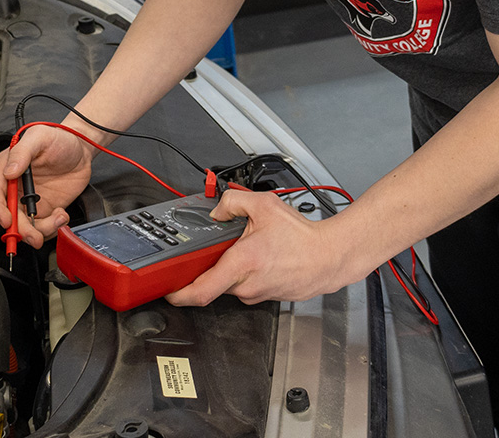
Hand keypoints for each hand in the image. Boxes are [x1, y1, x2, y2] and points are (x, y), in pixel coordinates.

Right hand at [0, 124, 94, 249]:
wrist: (81, 149)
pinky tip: (61, 215)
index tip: (7, 219)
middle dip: (19, 230)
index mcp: (7, 168)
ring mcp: (29, 200)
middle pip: (8, 215)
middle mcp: (16, 187)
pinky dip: (52, 228)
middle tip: (33, 235)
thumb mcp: (40, 137)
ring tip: (58, 218)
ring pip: (24, 226)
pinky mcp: (44, 209)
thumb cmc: (59, 138)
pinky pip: (42, 227)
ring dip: (39, 231)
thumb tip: (9, 171)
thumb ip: (23, 152)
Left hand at [165, 189, 346, 306]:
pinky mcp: (268, 297)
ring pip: (232, 283)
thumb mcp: (264, 205)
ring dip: (234, 267)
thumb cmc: (303, 237)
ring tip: (253, 248)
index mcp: (242, 263)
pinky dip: (249, 273)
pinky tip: (264, 258)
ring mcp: (258, 294)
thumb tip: (218, 209)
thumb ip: (234, 202)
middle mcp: (247, 284)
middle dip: (213, 264)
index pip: (201, 290)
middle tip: (222, 247)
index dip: (180, 293)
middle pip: (215, 281)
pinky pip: (248, 286)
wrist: (330, 256)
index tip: (169, 290)